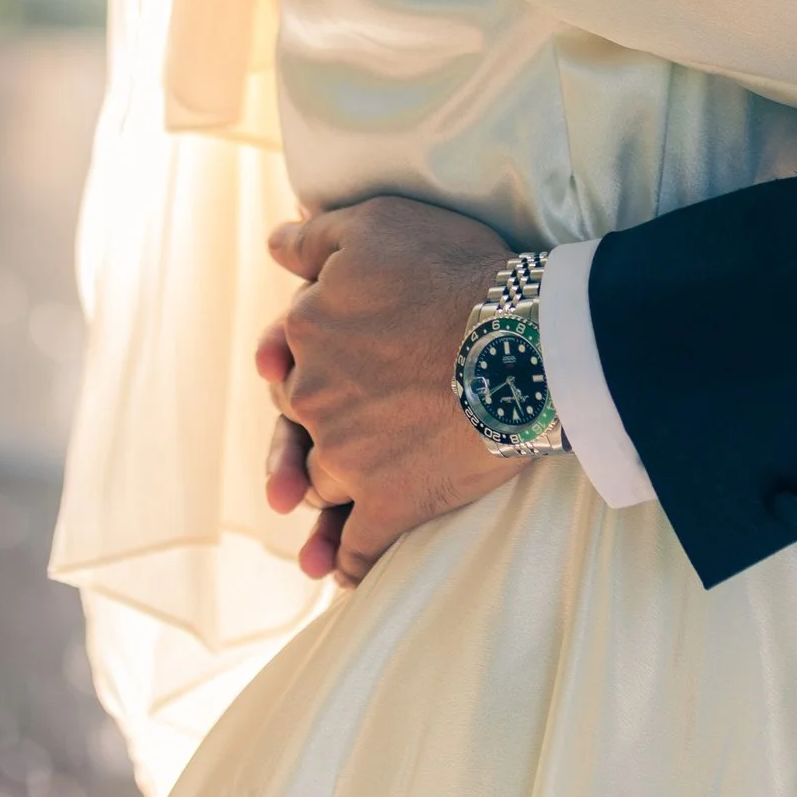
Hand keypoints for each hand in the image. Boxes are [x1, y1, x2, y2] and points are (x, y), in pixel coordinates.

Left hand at [256, 197, 527, 586]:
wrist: (522, 339)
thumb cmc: (456, 271)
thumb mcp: (378, 223)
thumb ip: (316, 237)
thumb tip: (274, 243)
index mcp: (307, 332)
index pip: (283, 355)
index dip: (293, 362)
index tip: (295, 374)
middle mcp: (314, 397)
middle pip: (296, 424)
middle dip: (296, 439)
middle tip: (297, 462)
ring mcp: (348, 457)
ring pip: (319, 486)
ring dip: (318, 504)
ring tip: (313, 533)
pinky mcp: (389, 505)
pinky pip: (357, 549)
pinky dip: (348, 562)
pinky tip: (345, 573)